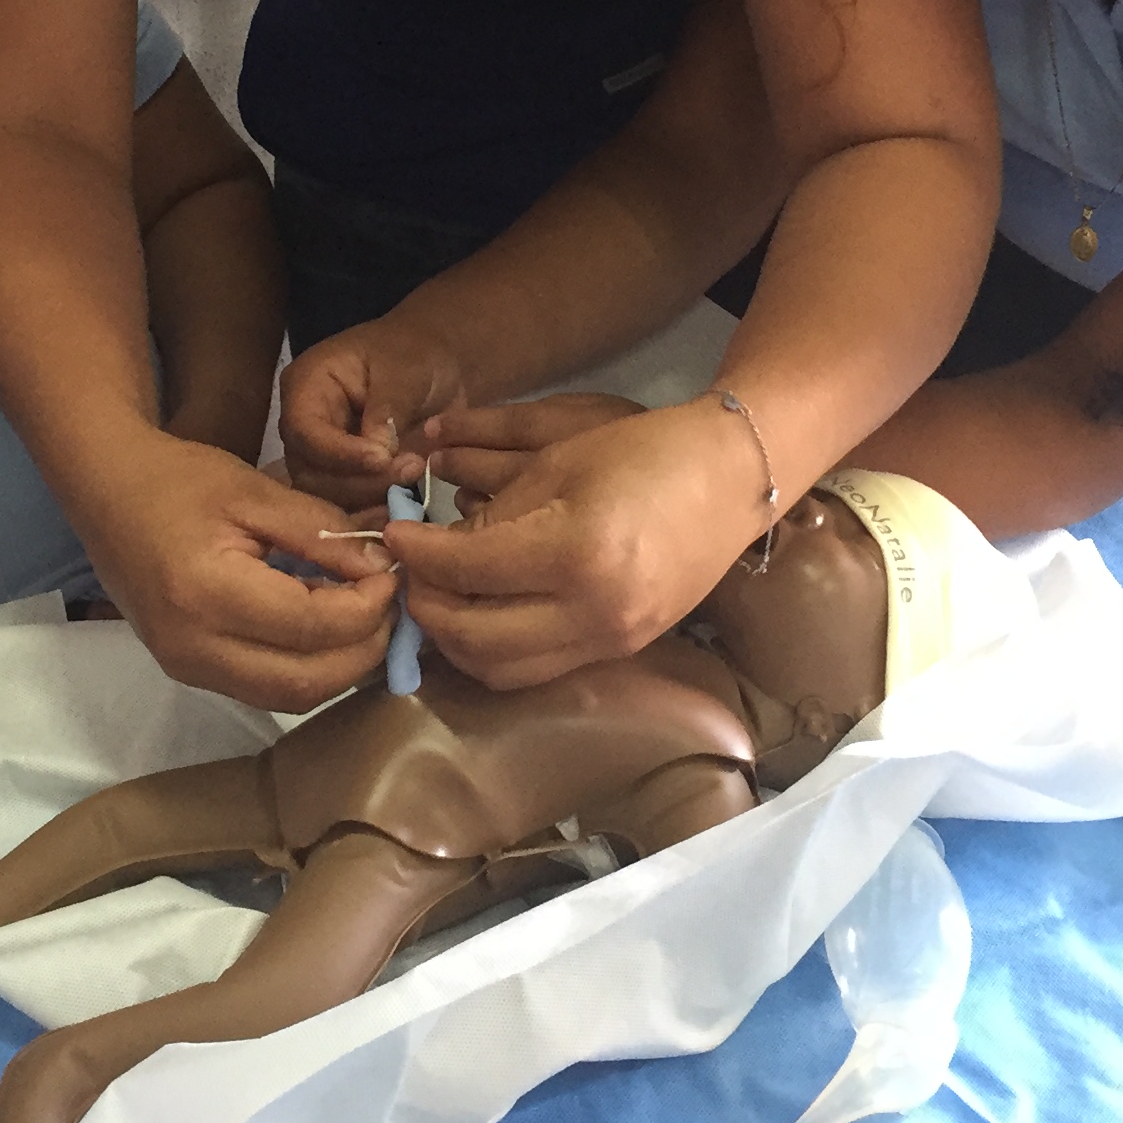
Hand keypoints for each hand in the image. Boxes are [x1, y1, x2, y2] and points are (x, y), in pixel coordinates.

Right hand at [82, 432, 398, 711]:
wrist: (105, 491)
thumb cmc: (177, 479)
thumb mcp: (256, 492)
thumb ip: (321, 533)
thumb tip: (380, 571)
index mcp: (208, 593)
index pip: (314, 627)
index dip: (368, 607)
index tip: (392, 573)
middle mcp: (194, 647)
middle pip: (305, 682)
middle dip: (364, 650)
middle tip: (392, 606)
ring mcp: (186, 667)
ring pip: (287, 698)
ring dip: (339, 668)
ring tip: (366, 620)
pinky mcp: (187, 672)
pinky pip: (263, 690)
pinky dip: (307, 669)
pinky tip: (326, 631)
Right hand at [276, 313, 473, 506]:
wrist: (438, 366)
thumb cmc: (415, 354)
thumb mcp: (404, 368)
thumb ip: (388, 408)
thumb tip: (377, 452)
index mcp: (306, 387)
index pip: (304, 430)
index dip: (339, 452)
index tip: (382, 458)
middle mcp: (305, 426)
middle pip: (310, 471)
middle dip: (359, 480)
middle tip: (409, 468)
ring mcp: (323, 457)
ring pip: (327, 497)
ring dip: (371, 497)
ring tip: (414, 474)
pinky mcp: (345, 479)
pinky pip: (349, 507)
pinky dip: (376, 511)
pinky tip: (406, 500)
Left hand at [390, 396, 772, 689]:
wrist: (730, 478)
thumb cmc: (642, 451)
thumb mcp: (557, 462)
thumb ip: (491, 510)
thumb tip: (432, 546)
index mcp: (576, 553)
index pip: (466, 570)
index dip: (416, 554)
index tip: (392, 534)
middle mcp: (593, 613)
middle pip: (474, 637)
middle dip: (425, 607)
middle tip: (407, 573)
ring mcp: (611, 641)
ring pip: (501, 670)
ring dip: (456, 641)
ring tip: (437, 597)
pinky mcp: (620, 652)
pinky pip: (538, 671)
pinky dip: (496, 651)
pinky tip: (481, 615)